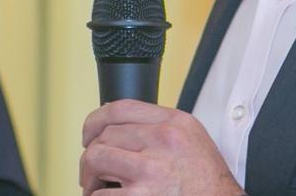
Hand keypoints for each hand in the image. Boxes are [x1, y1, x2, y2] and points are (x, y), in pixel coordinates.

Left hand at [80, 99, 244, 195]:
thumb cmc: (207, 184)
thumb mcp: (192, 140)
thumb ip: (160, 128)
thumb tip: (118, 127)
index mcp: (175, 123)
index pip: (120, 108)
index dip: (95, 120)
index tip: (89, 134)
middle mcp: (163, 141)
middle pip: (104, 136)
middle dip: (93, 156)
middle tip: (95, 173)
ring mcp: (150, 169)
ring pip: (95, 160)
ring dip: (90, 177)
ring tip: (97, 188)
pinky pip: (100, 193)